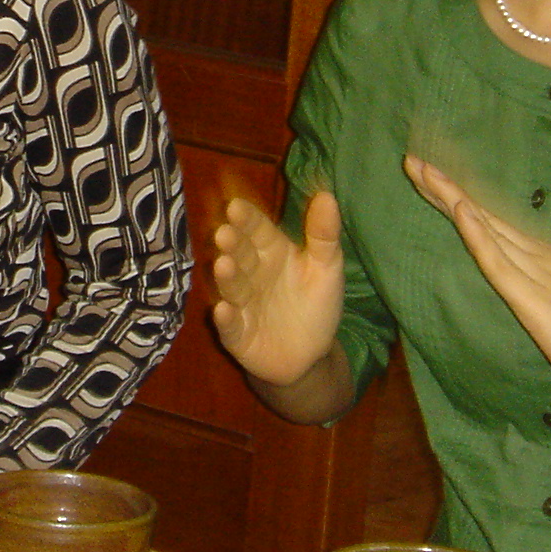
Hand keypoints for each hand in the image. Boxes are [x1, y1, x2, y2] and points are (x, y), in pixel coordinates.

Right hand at [209, 191, 347, 388]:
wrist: (310, 356)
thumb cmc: (315, 305)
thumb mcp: (326, 268)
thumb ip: (324, 234)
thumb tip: (327, 195)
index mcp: (272, 252)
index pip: (258, 230)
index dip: (248, 219)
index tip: (235, 206)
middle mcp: (251, 274)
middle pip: (240, 255)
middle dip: (232, 244)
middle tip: (224, 233)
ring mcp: (242, 304)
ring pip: (232, 287)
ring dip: (227, 277)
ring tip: (224, 264)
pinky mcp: (237, 335)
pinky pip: (230, 326)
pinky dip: (226, 319)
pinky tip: (223, 310)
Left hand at [405, 156, 550, 414]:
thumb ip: (537, 294)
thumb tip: (518, 286)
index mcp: (540, 260)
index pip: (489, 223)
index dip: (456, 199)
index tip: (426, 176)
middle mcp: (537, 256)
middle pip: (481, 215)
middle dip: (444, 188)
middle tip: (411, 159)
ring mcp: (538, 274)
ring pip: (486, 228)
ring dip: (452, 198)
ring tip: (423, 171)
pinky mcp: (536, 301)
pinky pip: (500, 263)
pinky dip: (478, 234)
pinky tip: (461, 211)